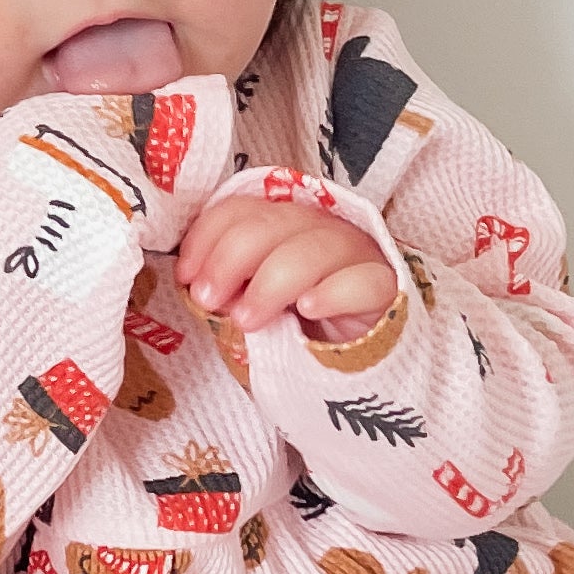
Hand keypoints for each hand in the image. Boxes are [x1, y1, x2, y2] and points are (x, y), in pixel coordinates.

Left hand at [177, 190, 395, 336]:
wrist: (356, 364)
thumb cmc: (296, 330)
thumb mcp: (251, 307)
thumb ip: (227, 291)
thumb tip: (198, 287)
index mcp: (282, 226)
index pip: (241, 208)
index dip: (208, 237)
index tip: (187, 276)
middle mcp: (319, 230)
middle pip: (272, 224)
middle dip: (230, 260)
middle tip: (209, 300)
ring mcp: (357, 256)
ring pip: (314, 249)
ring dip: (270, 283)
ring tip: (248, 320)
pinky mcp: (386, 289)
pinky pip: (361, 281)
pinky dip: (331, 292)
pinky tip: (309, 310)